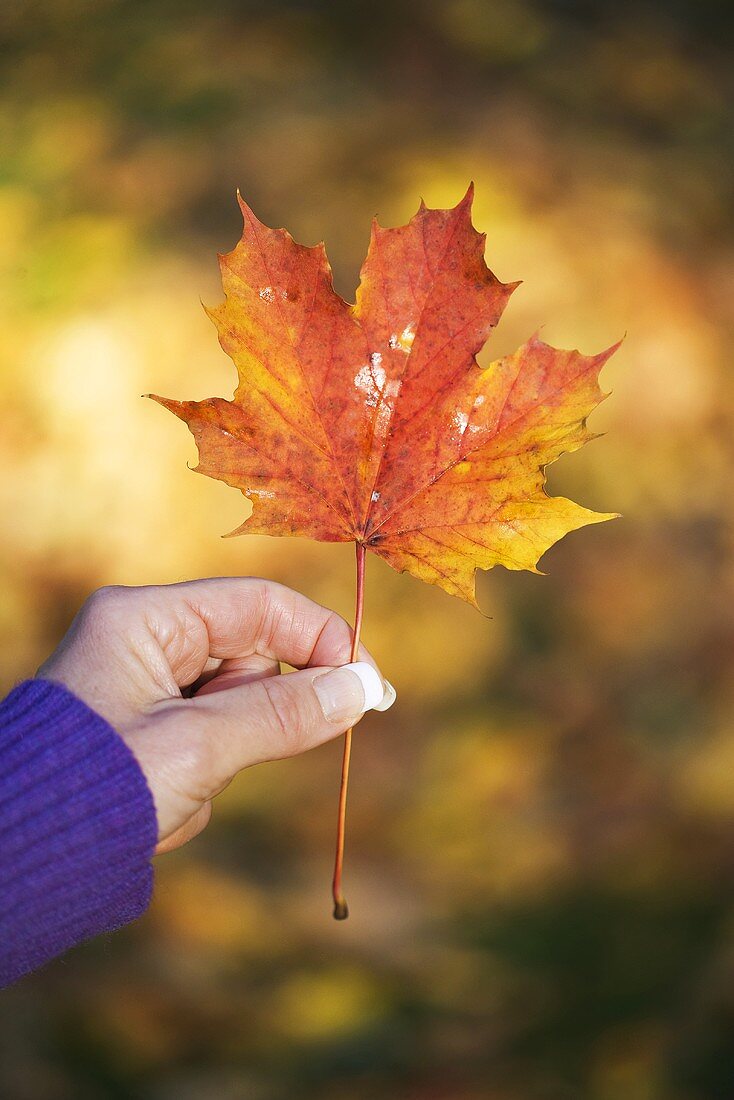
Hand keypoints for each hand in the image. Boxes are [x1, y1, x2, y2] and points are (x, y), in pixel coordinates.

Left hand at [38, 578, 393, 852]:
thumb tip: (363, 690)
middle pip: (252, 657)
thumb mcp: (199, 748)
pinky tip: (162, 804)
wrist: (17, 865)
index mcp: (146, 619)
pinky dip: (203, 778)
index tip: (369, 686)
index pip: (261, 605)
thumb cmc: (94, 790)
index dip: (323, 640)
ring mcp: (145, 690)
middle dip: (264, 712)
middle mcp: (145, 643)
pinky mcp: (147, 734)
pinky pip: (210, 742)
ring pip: (236, 708)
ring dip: (227, 756)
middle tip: (262, 752)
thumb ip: (286, 714)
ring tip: (179, 789)